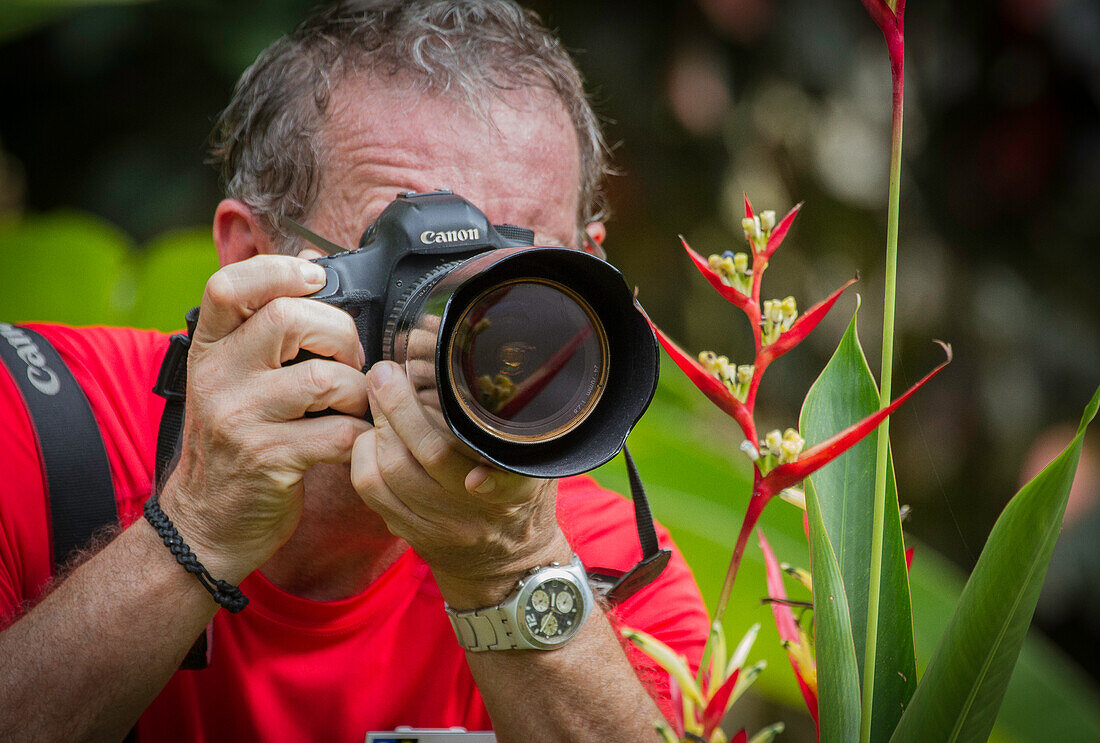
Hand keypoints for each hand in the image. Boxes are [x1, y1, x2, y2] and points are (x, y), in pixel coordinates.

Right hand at [158, 255, 371, 581]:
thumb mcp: (232, 379)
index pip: (229, 286)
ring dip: (357, 390)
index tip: (315, 280)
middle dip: (341, 335)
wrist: (205, 523)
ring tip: (352, 405)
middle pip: (290, 318)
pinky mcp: (270, 458)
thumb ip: (264, 331)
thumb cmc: (234, 443)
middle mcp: (217, 377)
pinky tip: (353, 439)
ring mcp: (240, 418)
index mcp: (208, 349)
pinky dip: (361, 434)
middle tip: (349, 362)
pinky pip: (339, 431)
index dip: (279, 270)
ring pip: (324, 377)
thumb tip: (317, 273)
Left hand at [350, 360, 570, 606]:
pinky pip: (370, 490)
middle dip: (400, 407)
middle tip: (387, 372)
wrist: (506, 563)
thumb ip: (519, 428)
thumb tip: (480, 374)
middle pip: (430, 457)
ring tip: (378, 395)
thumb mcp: (537, 463)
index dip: (491, 481)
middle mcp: (476, 514)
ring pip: (390, 472)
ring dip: (378, 426)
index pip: (506, 486)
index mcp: (516, 494)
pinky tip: (371, 432)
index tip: (476, 476)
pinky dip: (363, 453)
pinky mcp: (408, 532)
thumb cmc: (522, 496)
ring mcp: (438, 526)